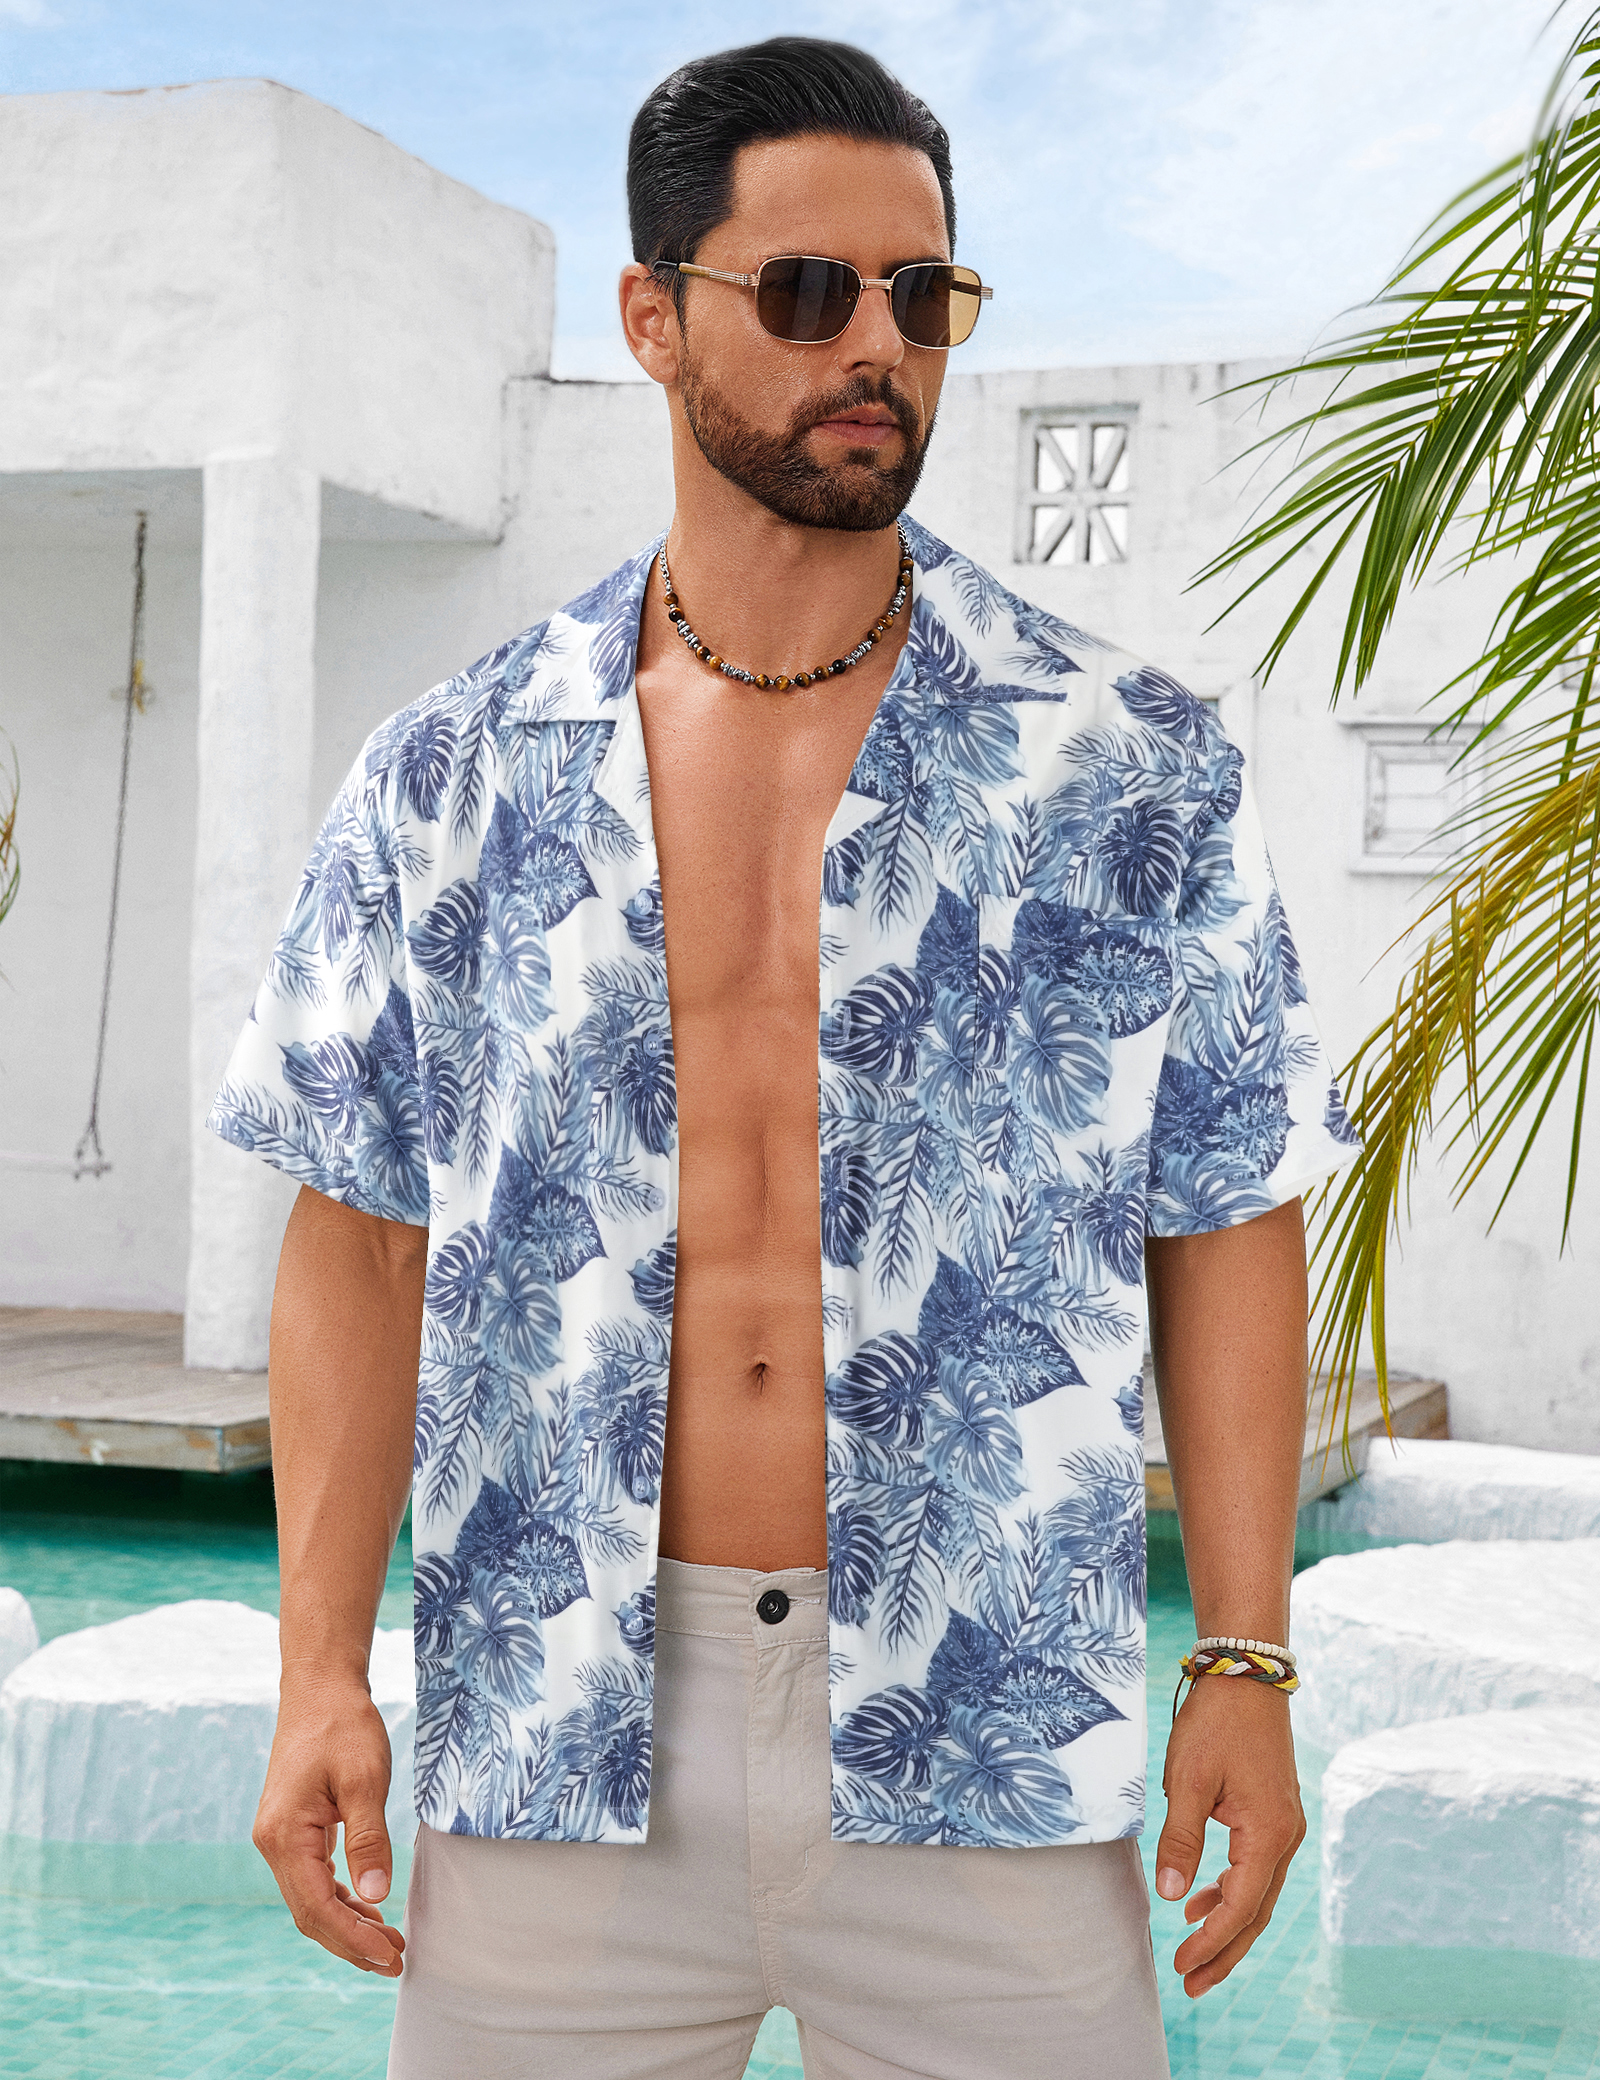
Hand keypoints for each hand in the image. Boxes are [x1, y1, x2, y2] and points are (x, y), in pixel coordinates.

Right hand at [253, 1677, 405, 1976]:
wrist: (320, 1688)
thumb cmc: (343, 1726)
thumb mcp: (364, 1779)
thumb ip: (368, 1838)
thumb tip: (376, 1896)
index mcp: (284, 1836)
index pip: (317, 1907)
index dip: (353, 1939)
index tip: (390, 1956)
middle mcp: (273, 1844)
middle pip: (310, 1913)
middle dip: (352, 1942)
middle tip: (396, 1960)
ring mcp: (281, 1838)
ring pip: (312, 1900)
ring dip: (348, 1925)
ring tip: (389, 1943)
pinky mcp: (294, 1830)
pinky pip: (314, 1879)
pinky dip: (341, 1899)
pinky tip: (369, 1908)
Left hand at [1154, 1677, 1304, 1997]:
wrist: (1246, 1674)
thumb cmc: (1215, 1722)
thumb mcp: (1187, 1781)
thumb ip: (1181, 1840)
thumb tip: (1172, 1896)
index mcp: (1268, 1834)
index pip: (1240, 1907)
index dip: (1211, 1941)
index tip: (1180, 1965)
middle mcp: (1286, 1837)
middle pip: (1257, 1912)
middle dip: (1224, 1950)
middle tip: (1191, 1984)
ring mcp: (1285, 1825)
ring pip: (1259, 1893)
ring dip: (1228, 1923)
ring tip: (1191, 1948)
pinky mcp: (1275, 1812)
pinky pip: (1257, 1868)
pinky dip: (1233, 1890)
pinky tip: (1204, 1895)